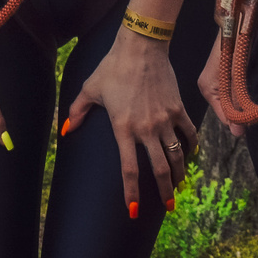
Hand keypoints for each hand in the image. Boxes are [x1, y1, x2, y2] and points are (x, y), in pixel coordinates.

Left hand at [63, 32, 199, 211]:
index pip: (129, 168)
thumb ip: (77, 112)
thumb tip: (64, 130)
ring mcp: (165, 120)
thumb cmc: (112, 68)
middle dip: (165, 191)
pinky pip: (189, 133)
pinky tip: (191, 156)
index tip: (132, 210)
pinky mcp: (178, 109)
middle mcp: (147, 129)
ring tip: (180, 185)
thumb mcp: (90, 89)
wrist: (140, 48)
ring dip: (180, 174)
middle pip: (160, 169)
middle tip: (168, 206)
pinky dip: (192, 147)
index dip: (131, 191)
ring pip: (177, 155)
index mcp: (123, 128)